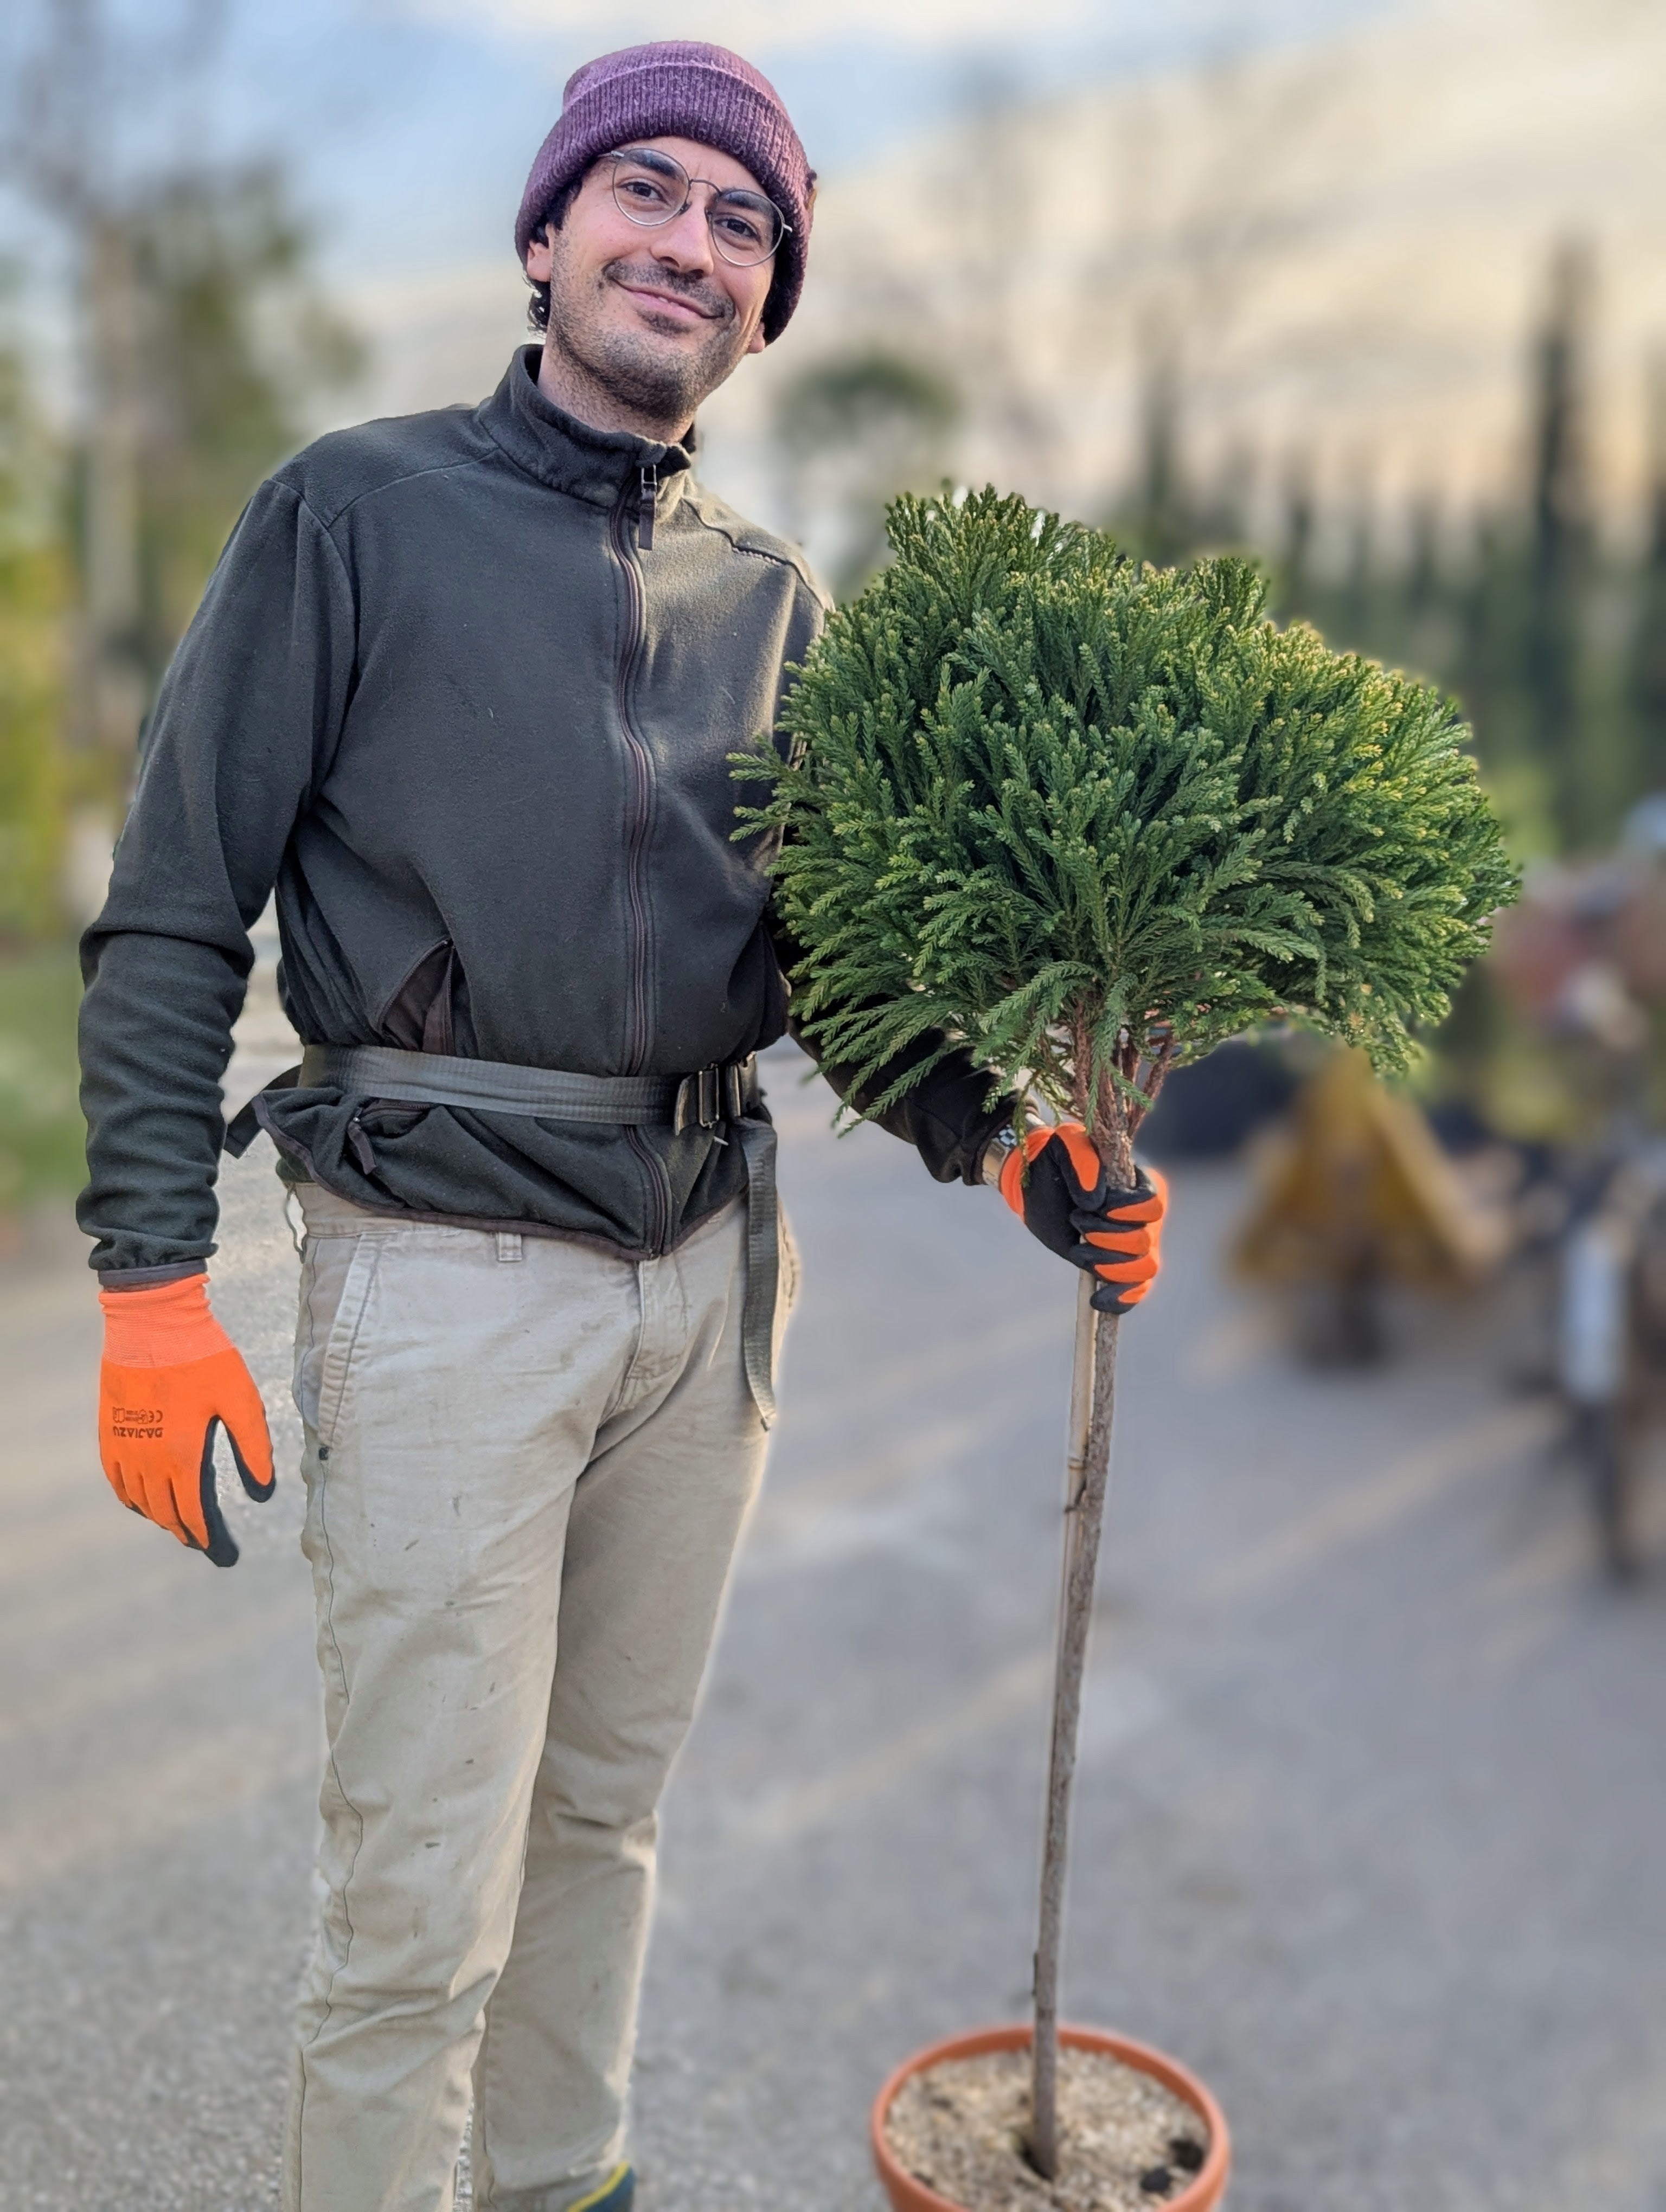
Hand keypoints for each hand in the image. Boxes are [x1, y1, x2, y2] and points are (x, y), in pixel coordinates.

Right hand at [98, 1276, 274, 1565]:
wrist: (152, 1324)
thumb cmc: (203, 1359)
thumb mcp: (242, 1401)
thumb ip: (254, 1449)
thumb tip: (263, 1493)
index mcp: (182, 1456)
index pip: (194, 1514)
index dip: (209, 1538)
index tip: (224, 1555)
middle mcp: (147, 1460)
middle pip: (166, 1513)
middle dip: (187, 1532)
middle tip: (204, 1544)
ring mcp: (124, 1447)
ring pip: (141, 1501)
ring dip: (161, 1518)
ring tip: (180, 1525)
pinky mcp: (110, 1431)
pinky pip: (117, 1481)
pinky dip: (132, 1499)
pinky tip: (143, 1502)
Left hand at [997, 1124, 1166, 1311]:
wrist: (1034, 1185)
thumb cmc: (1054, 1159)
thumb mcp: (1063, 1144)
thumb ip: (1082, 1158)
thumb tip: (1097, 1200)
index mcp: (1138, 1185)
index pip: (1152, 1205)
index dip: (1130, 1212)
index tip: (1101, 1207)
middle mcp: (1142, 1217)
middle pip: (1144, 1241)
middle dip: (1107, 1237)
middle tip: (1077, 1221)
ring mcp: (1131, 1244)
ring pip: (1144, 1269)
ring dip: (1109, 1266)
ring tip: (1080, 1251)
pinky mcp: (1115, 1266)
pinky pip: (1136, 1291)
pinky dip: (1122, 1299)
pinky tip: (1098, 1300)